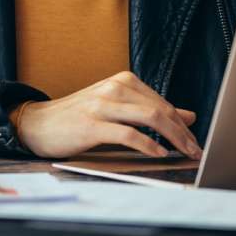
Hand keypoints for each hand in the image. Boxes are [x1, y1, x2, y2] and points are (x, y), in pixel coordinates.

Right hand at [15, 71, 201, 158]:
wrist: (39, 122)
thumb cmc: (79, 116)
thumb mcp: (117, 107)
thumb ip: (150, 109)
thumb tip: (187, 115)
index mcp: (123, 81)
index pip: (162, 102)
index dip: (182, 123)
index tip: (195, 141)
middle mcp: (115, 87)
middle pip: (160, 109)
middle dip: (182, 132)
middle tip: (196, 151)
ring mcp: (103, 104)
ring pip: (149, 118)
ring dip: (172, 138)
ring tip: (184, 153)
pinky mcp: (92, 125)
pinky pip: (127, 134)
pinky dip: (147, 145)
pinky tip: (158, 154)